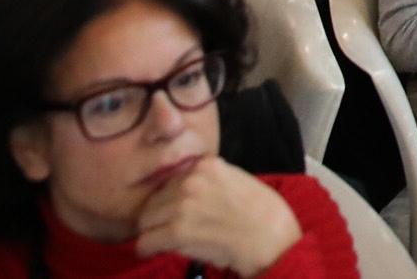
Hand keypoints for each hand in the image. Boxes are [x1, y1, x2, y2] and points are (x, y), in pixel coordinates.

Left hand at [133, 157, 303, 276]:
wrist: (271, 238)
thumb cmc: (261, 213)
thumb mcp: (236, 180)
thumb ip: (209, 180)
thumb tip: (183, 192)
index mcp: (206, 165)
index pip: (171, 180)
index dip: (172, 198)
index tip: (176, 211)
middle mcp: (191, 180)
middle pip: (155, 199)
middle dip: (159, 215)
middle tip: (168, 230)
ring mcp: (182, 205)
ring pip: (146, 220)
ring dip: (153, 231)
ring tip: (164, 241)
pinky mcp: (177, 231)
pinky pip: (145, 242)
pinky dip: (147, 248)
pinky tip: (156, 251)